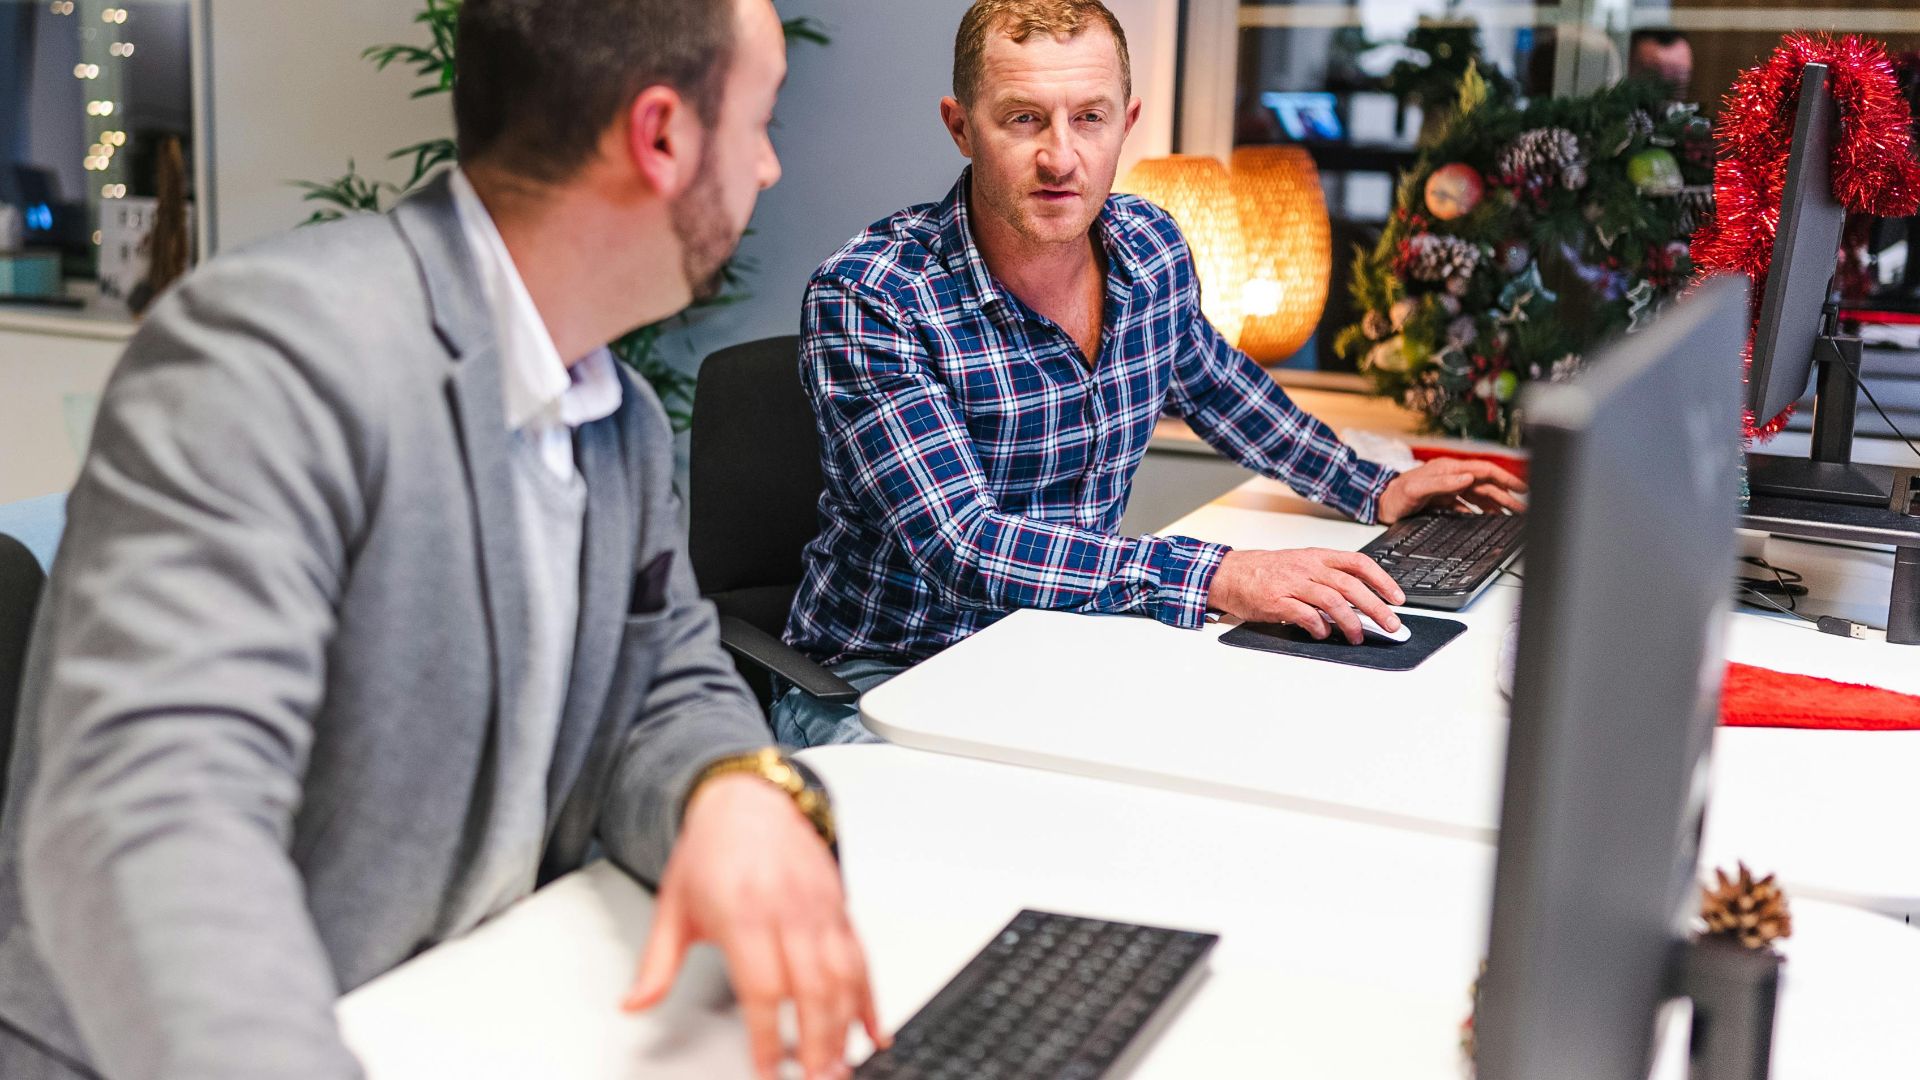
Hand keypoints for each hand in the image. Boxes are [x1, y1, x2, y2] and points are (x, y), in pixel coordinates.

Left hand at [624, 774, 886, 1079]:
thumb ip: (656, 964)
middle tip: (817, 1079)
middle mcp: (787, 910)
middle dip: (819, 1042)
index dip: (767, 1034)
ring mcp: (819, 908)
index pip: (763, 986)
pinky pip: (862, 958)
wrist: (748, 798)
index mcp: (743, 912)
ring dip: (847, 1027)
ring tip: (841, 1066)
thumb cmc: (710, 850)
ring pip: (844, 976)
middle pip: (813, 987)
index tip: (766, 1068)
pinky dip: (870, 998)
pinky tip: (873, 1030)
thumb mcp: (673, 906)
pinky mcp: (839, 907)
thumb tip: (633, 1004)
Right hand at [1207, 547, 1404, 643]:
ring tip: (1357, 636)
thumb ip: (1327, 579)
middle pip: (1351, 586)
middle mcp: (1308, 567)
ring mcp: (1293, 583)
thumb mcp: (1301, 565)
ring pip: (1333, 601)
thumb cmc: (1265, 572)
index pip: (1358, 563)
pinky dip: (1319, 627)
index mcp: (1317, 556)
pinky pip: (1306, 615)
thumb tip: (1358, 602)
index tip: (1397, 597)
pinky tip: (1323, 634)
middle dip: (1376, 607)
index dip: (1382, 580)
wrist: (1229, 574)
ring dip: (1350, 622)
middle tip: (1390, 624)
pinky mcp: (1277, 601)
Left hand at [1377, 459, 1527, 523]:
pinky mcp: (1443, 500)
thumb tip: (1468, 478)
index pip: (1485, 470)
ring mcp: (1449, 488)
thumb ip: (1443, 483)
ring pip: (1479, 495)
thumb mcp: (1417, 487)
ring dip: (1496, 504)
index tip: (1522, 488)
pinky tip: (1487, 518)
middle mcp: (1452, 477)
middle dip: (1506, 495)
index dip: (1505, 479)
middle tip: (1523, 508)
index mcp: (1450, 469)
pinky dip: (1479, 511)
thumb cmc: (1395, 494)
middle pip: (1486, 484)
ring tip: (1512, 515)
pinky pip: (1467, 505)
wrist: (1380, 504)